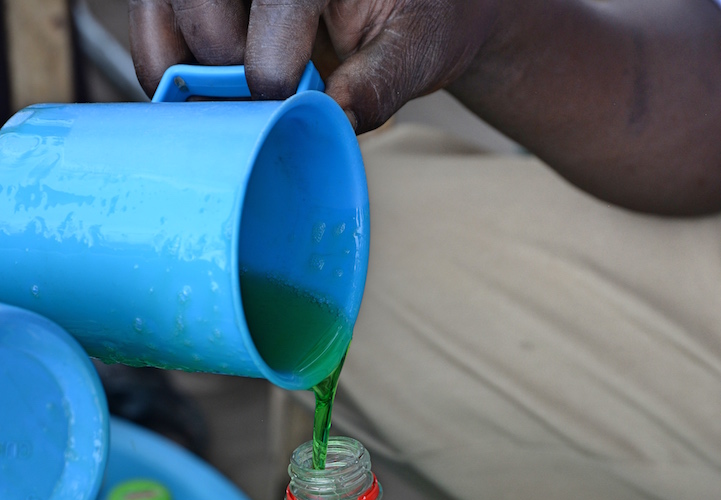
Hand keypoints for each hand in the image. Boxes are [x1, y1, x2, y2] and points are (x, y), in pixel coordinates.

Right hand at [129, 0, 497, 131]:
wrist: (420, 1)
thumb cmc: (420, 17)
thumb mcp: (416, 48)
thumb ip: (378, 82)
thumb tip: (335, 119)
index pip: (278, 0)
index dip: (270, 66)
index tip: (285, 111)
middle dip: (217, 61)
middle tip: (251, 104)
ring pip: (160, 2)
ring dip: (172, 62)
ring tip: (209, 107)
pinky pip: (153, 16)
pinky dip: (164, 61)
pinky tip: (195, 97)